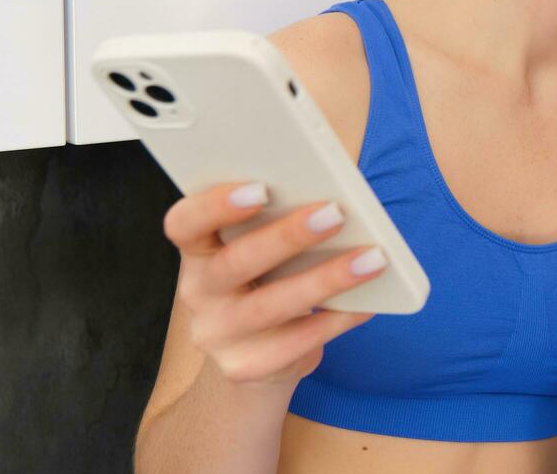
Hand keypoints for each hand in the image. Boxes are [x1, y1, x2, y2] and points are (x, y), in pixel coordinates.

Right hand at [163, 183, 386, 386]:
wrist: (258, 356)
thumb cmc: (270, 280)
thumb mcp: (265, 251)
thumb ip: (281, 221)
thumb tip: (334, 198)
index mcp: (198, 250)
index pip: (185, 223)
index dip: (215, 205)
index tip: (261, 188)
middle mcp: (197, 292)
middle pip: (236, 262)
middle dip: (288, 236)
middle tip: (335, 213)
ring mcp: (217, 334)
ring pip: (269, 306)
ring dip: (325, 280)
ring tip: (372, 259)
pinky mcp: (244, 368)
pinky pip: (294, 344)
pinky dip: (336, 320)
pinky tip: (367, 302)